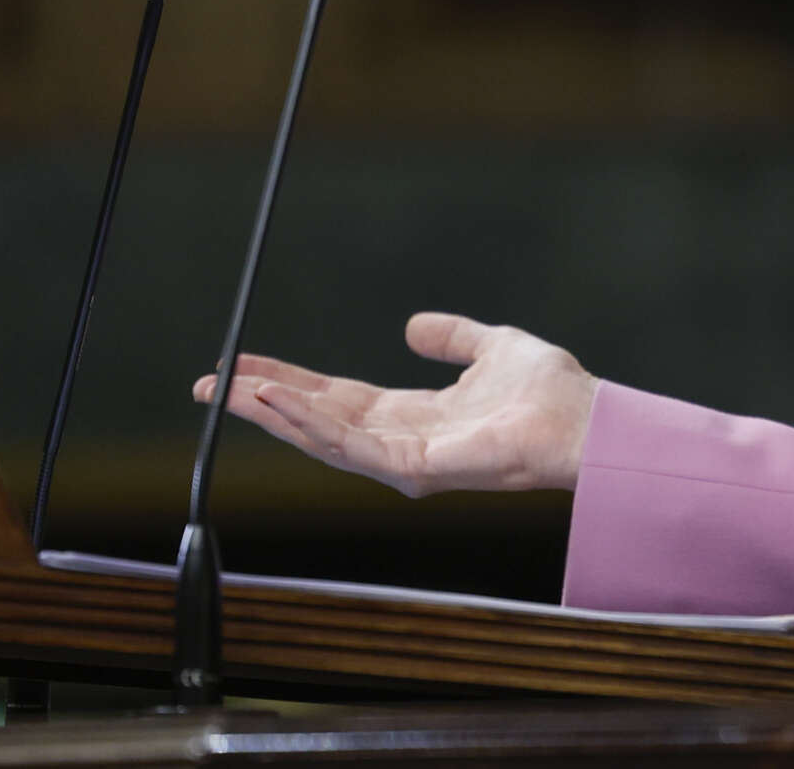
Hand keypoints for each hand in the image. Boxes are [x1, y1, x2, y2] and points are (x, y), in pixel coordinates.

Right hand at [191, 312, 598, 495]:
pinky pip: (351, 445)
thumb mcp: (491, 348)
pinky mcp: (414, 468)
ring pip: (322, 436)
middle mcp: (401, 441)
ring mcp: (404, 460)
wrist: (584, 420)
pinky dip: (309, 424)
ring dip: (273, 413)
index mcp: (413, 415)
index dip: (290, 383)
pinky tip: (276, 403)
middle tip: (208, 384)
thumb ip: (452, 337)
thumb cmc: (551, 392)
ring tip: (229, 391)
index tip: (244, 366)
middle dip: (260, 403)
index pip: (336, 398)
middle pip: (316, 420)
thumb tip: (413, 325)